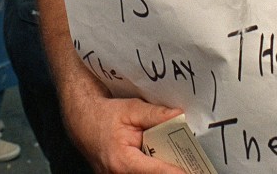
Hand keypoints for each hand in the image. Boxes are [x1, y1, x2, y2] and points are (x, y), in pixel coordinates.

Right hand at [64, 93, 182, 173]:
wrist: (83, 122)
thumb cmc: (105, 115)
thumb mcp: (130, 109)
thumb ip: (155, 114)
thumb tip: (179, 116)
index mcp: (123, 161)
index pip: (155, 171)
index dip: (174, 172)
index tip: (192, 171)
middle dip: (172, 169)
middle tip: (193, 165)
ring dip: (163, 169)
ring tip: (181, 162)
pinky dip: (154, 169)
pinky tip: (167, 162)